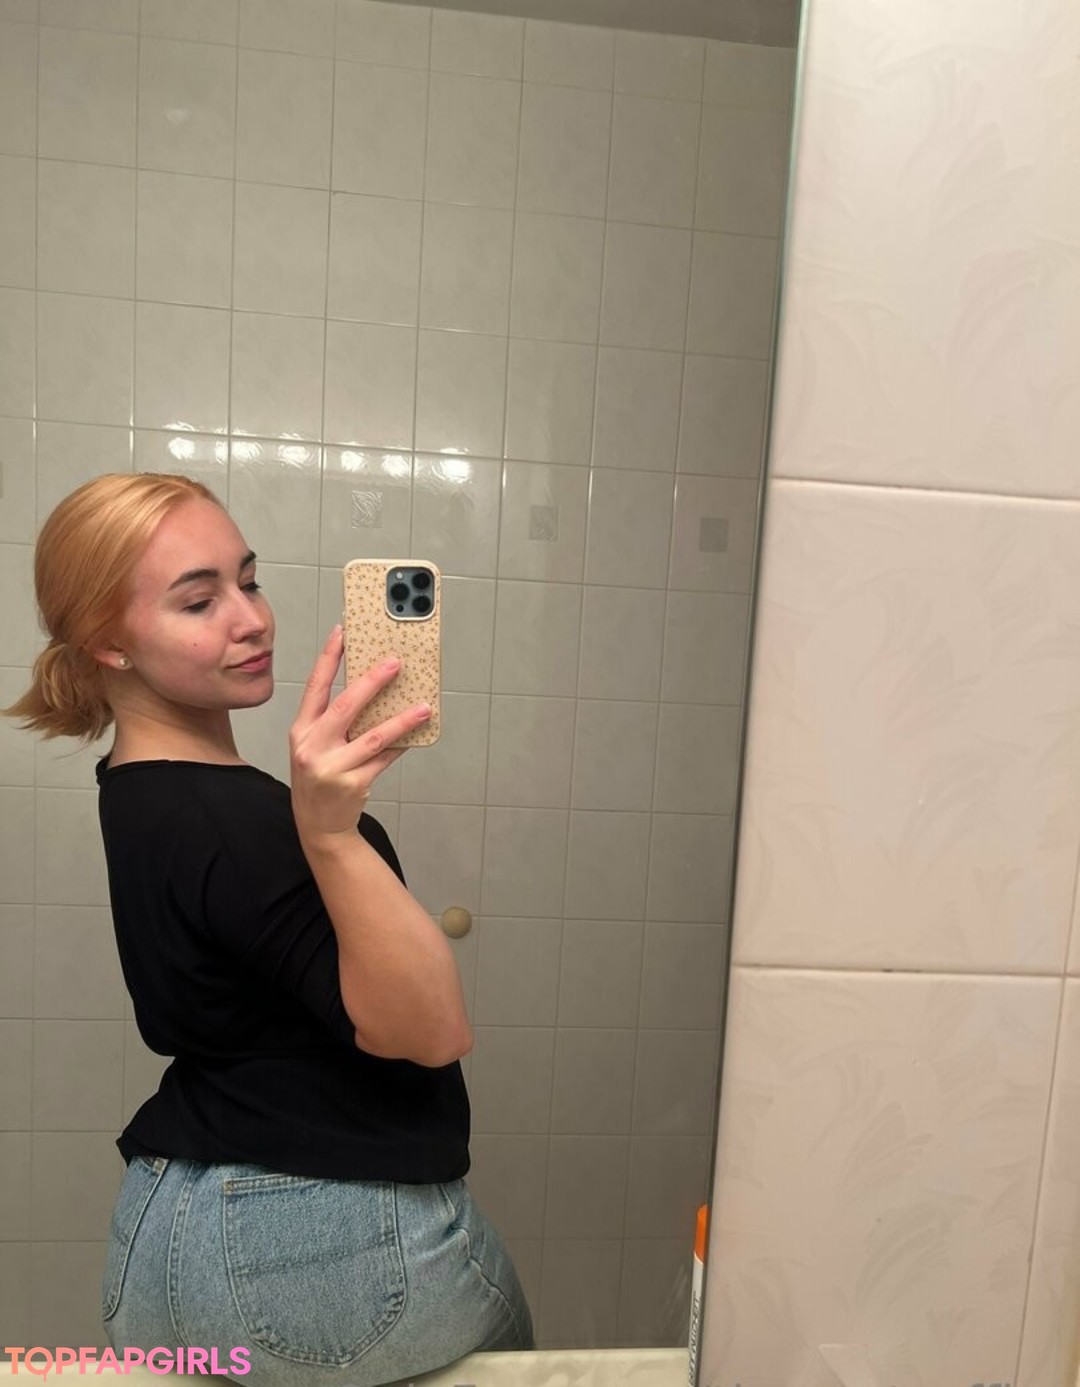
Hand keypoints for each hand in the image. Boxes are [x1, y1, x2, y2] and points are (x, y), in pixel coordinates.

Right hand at [289, 625, 430, 837]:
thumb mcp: (314, 746)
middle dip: (372, 681)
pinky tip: (417, 733)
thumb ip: (333, 720)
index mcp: (301, 730)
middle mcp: (312, 747)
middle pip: (345, 705)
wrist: (318, 825)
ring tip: (424, 706)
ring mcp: (332, 767)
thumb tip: (372, 687)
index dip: (328, 657)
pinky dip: (402, 744)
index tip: (342, 632)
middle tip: (395, 663)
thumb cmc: (319, 777)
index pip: (315, 686)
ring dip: (402, 719)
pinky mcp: (353, 784)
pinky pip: (385, 758)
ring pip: (374, 736)